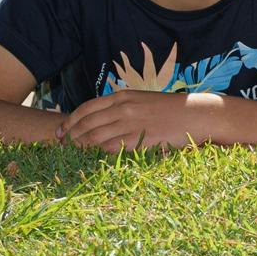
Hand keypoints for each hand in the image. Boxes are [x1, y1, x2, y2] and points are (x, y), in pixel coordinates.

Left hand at [61, 89, 213, 152]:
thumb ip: (122, 106)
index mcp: (123, 96)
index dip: (70, 121)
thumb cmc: (171, 109)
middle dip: (70, 136)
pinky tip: (94, 158)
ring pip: (94, 138)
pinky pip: (111, 149)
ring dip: (81, 147)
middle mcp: (123, 108)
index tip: (61, 130)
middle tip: (61, 146)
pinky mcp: (139, 140)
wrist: (195, 114)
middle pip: (86, 124)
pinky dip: (98, 154)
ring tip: (73, 154)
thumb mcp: (143, 100)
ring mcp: (130, 124)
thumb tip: (102, 119)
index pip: (86, 108)